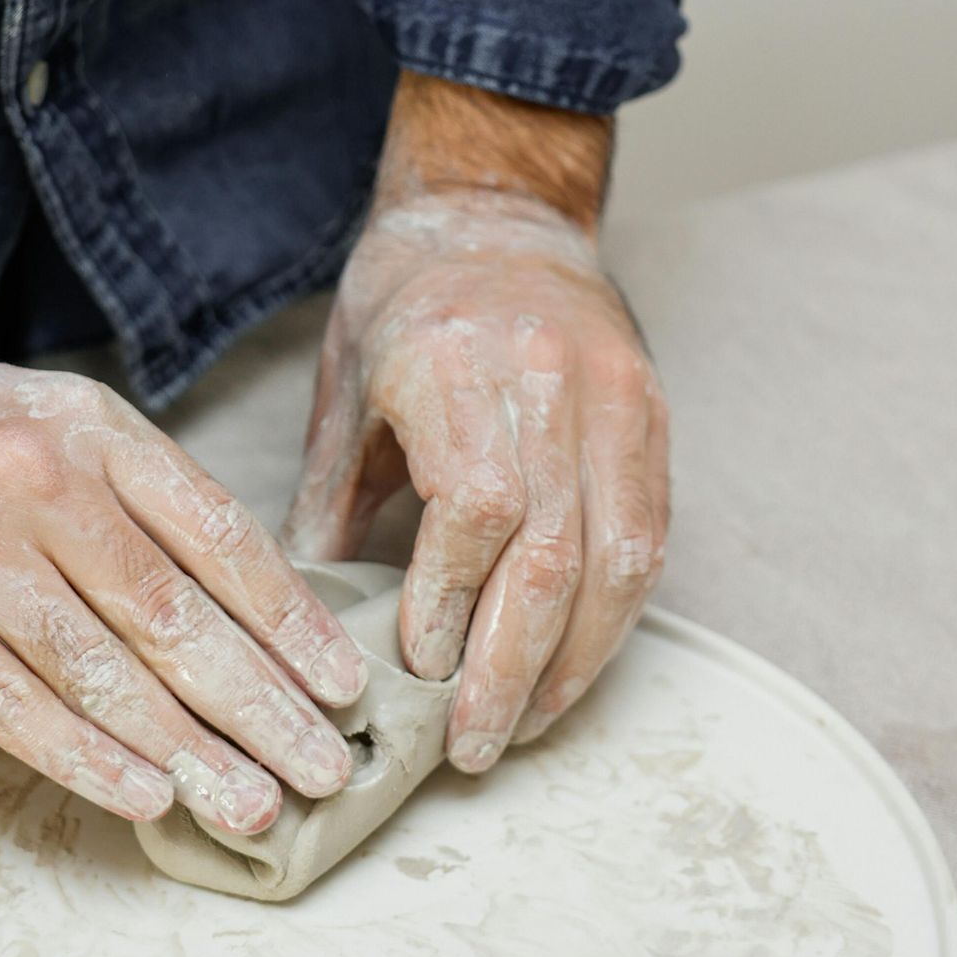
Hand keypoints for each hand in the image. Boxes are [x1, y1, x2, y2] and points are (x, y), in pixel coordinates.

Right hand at [0, 216, 365, 834]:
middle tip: (324, 774)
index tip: (348, 688)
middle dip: (261, 705)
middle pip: (175, 613)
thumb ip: (130, 500)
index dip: (291, 619)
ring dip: (186, 749)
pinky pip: (5, 696)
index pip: (219, 534)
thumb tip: (238, 610)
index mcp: (92, 430)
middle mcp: (38, 480)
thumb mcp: (46, 422)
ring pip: (100, 666)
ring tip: (252, 807)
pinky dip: (80, 752)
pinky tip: (141, 795)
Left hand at [285, 79, 667, 770]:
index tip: (420, 673)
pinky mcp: (652, 417)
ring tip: (522, 726)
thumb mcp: (347, 384)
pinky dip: (613, 617)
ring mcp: (614, 396)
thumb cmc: (406, 299)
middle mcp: (548, 379)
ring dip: (573, 662)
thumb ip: (334, 497)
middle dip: (512, 667)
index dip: (453, 602)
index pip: (476, 508)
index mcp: (456, 362)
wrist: (499, 211)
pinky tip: (570, 669)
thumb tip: (304, 619)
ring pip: (617, 558)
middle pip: (552, 552)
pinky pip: (647, 537)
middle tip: (472, 746)